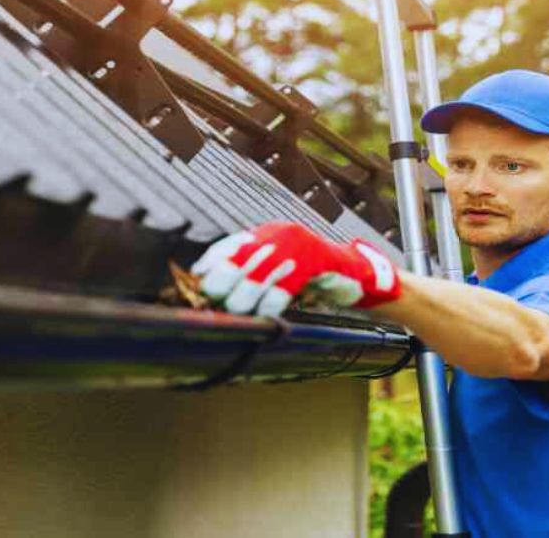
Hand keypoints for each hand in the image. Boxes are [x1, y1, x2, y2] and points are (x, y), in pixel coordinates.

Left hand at [191, 222, 400, 316]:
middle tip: (220, 304)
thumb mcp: (277, 267)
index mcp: (266, 234)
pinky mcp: (312, 262)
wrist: (352, 273)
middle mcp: (277, 235)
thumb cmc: (310, 275)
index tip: (196, 285)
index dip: (210, 266)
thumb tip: (210, 284)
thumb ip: (249, 272)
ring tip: (239, 311)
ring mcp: (295, 247)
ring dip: (244, 299)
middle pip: (237, 261)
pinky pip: (281, 288)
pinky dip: (270, 305)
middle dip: (224, 287)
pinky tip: (266, 315)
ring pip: (256, 277)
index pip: (227, 246)